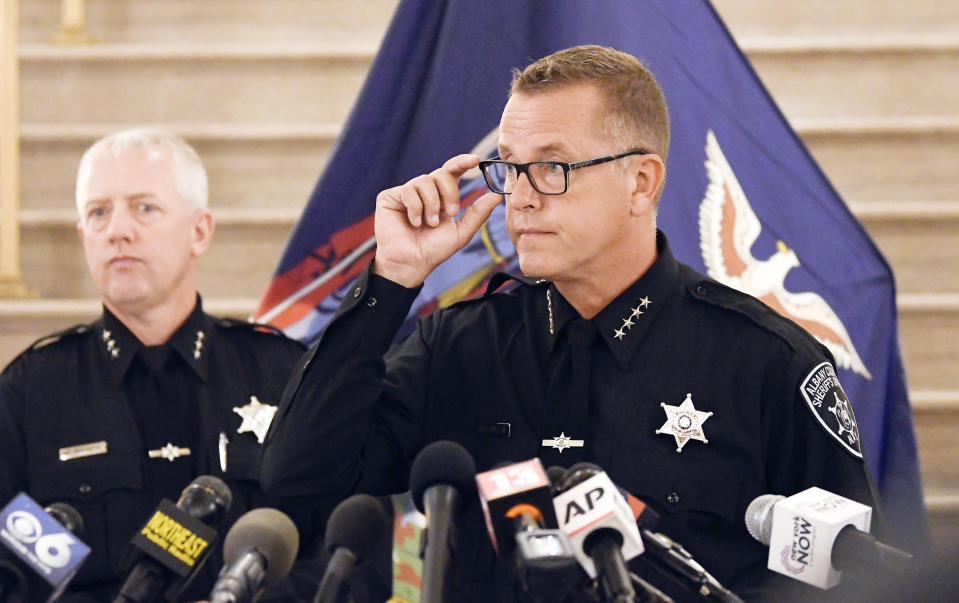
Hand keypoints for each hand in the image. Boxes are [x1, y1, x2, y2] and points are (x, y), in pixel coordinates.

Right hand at [372, 154, 500, 286]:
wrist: (412, 262)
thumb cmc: (434, 250)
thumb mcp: (462, 231)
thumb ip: (478, 212)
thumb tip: (497, 195)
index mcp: (442, 196)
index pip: (453, 171)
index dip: (463, 162)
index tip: (475, 160)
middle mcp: (425, 191)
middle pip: (442, 173)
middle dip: (449, 193)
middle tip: (450, 212)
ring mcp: (407, 193)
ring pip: (425, 181)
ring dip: (431, 204)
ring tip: (428, 223)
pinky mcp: (390, 197)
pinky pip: (408, 190)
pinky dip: (415, 207)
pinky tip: (414, 222)